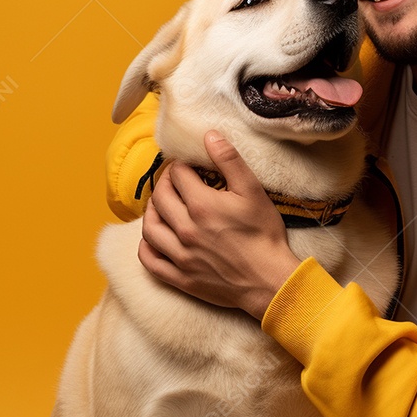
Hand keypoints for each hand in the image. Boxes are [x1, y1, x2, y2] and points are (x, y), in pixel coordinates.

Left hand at [138, 131, 301, 318]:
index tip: (188, 165)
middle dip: (165, 183)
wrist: (270, 282)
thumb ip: (230, 161)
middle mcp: (185, 229)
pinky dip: (146, 246)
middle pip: (160, 198)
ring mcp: (180, 256)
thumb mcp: (253, 192)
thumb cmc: (265, 236)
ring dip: (152, 211)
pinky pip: (149, 261)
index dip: (181, 165)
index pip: (178, 175)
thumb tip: (209, 135)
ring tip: (163, 206)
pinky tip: (153, 238)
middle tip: (175, 181)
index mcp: (202, 205)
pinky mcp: (180, 278)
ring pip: (150, 227)